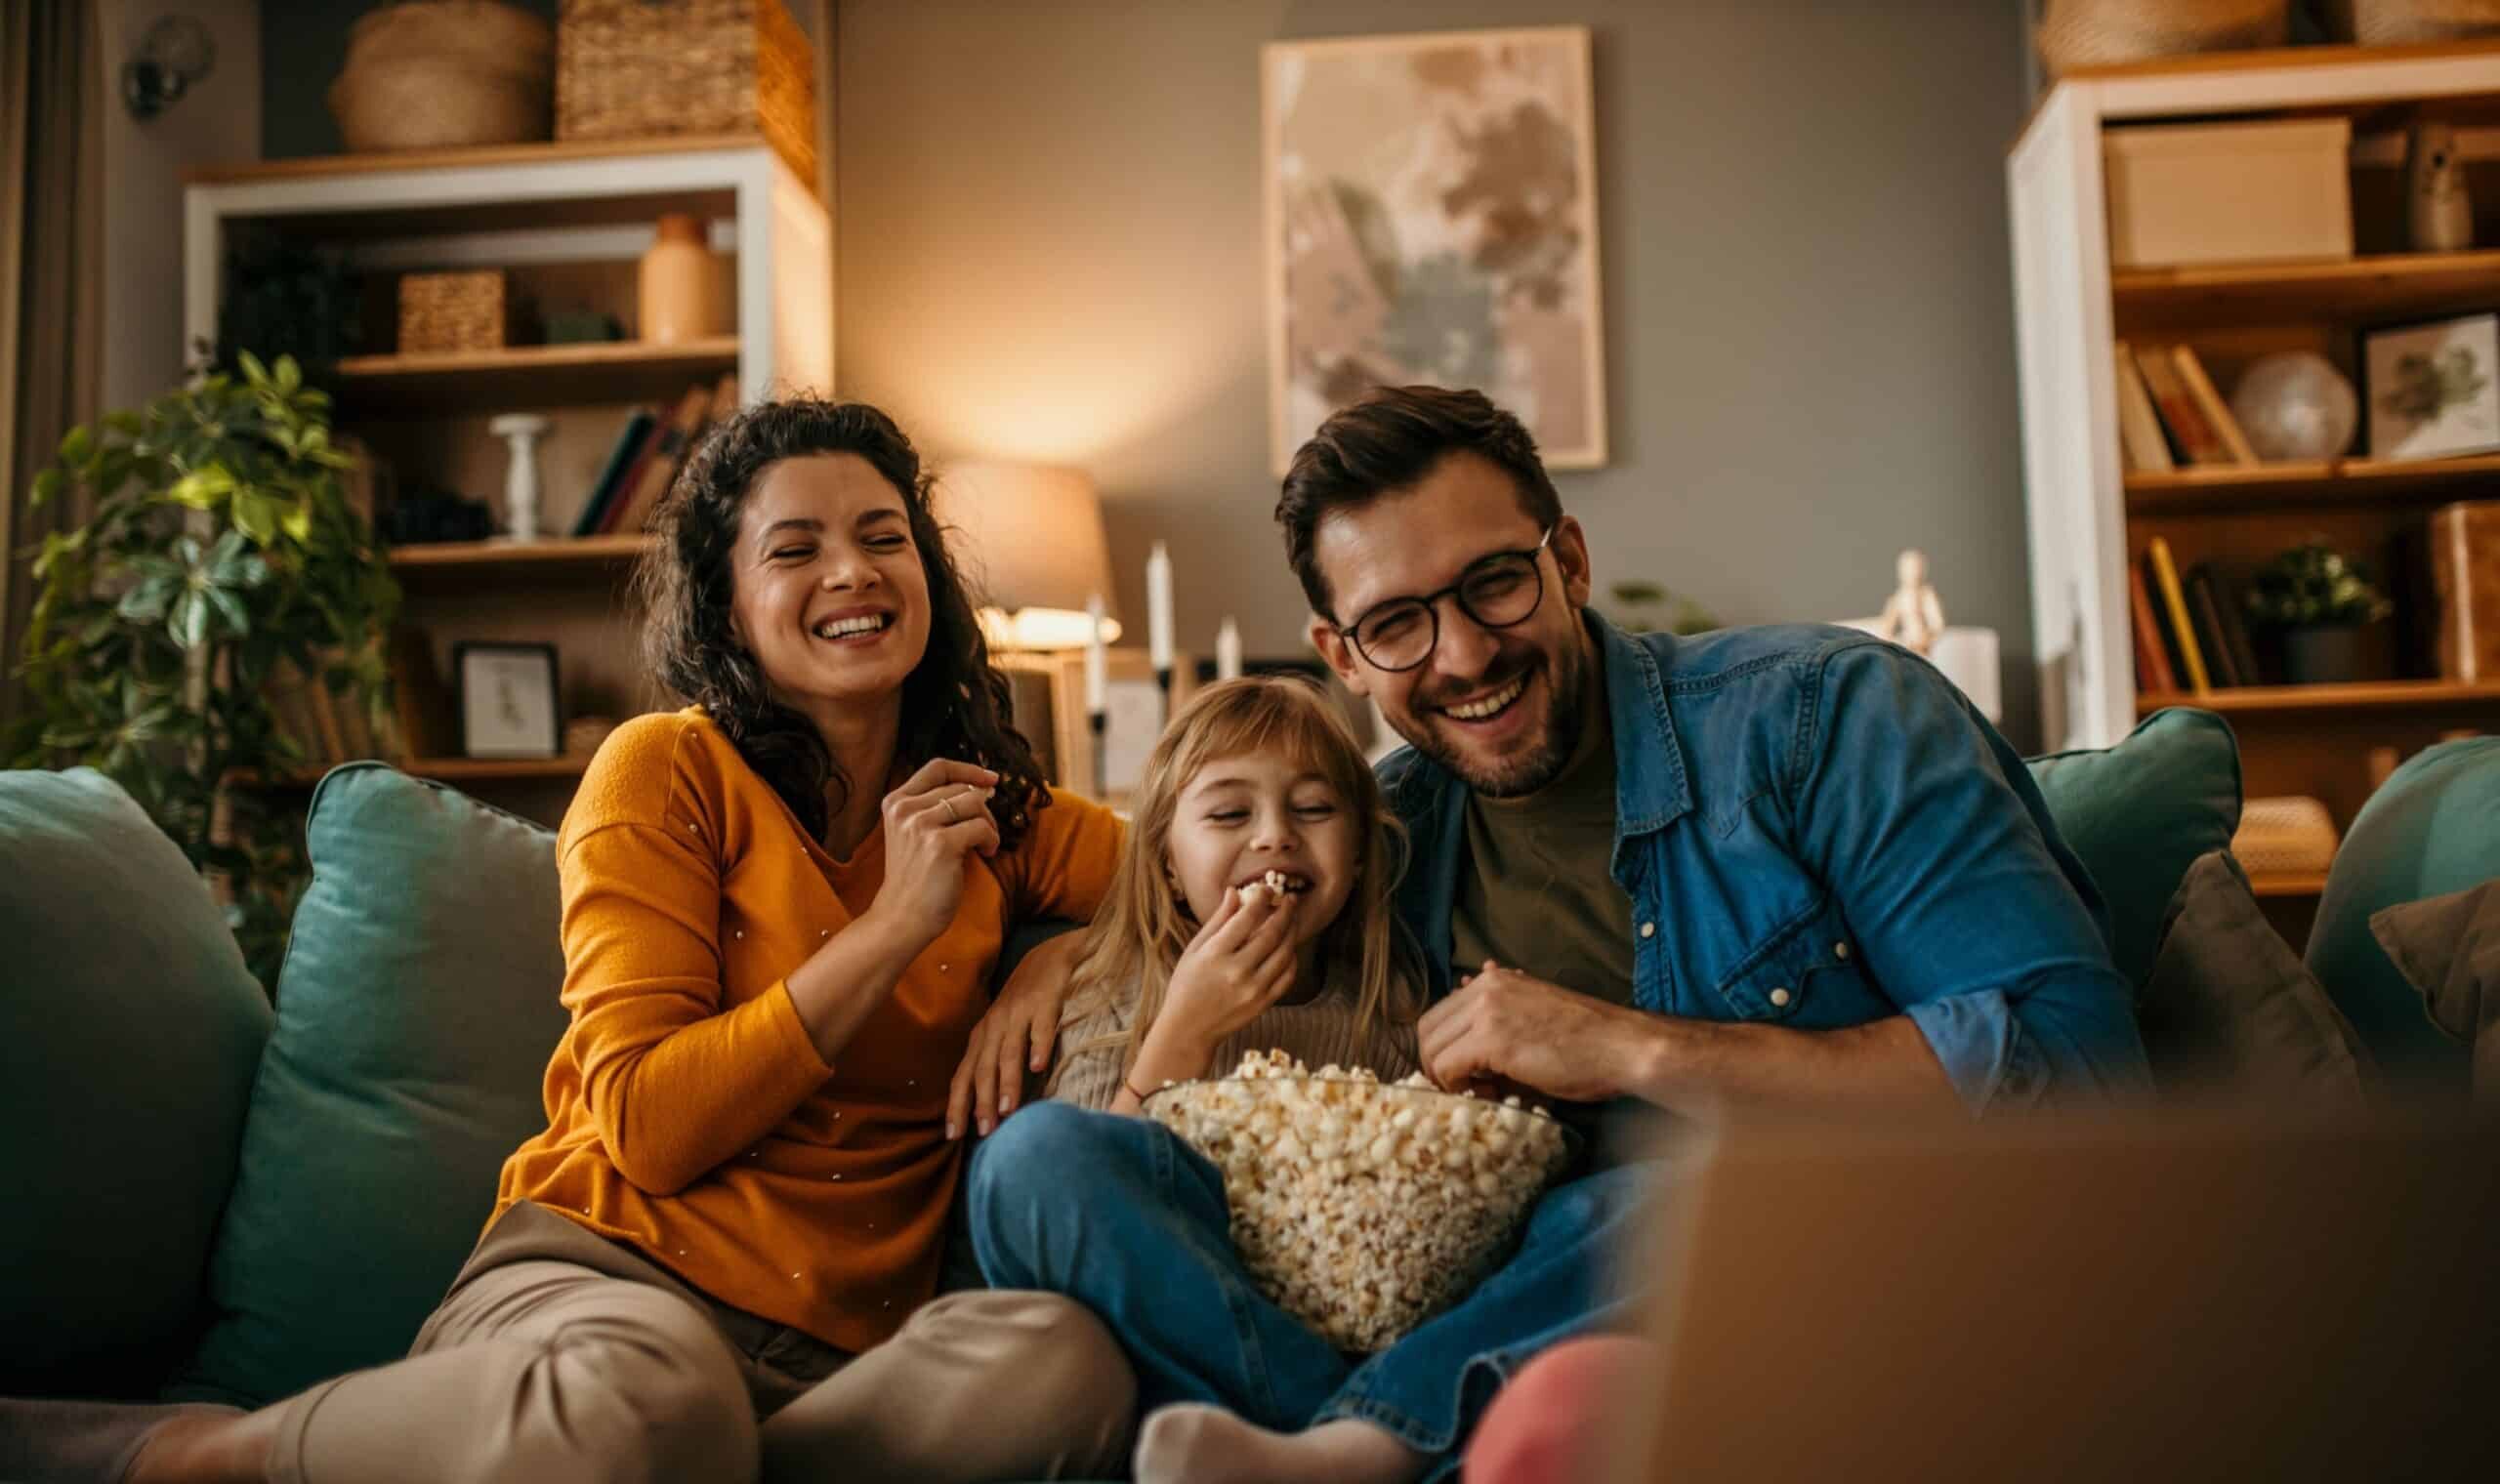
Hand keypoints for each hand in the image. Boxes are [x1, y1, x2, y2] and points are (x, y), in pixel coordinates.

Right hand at [865, 759, 999, 949]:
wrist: (902, 917)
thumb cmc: (916, 878)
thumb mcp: (914, 833)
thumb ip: (937, 807)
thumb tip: (985, 786)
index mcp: (895, 801)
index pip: (937, 767)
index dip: (969, 769)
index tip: (991, 779)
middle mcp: (904, 809)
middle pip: (962, 788)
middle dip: (984, 808)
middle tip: (986, 833)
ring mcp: (920, 825)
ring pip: (975, 803)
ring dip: (990, 824)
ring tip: (985, 845)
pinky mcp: (939, 844)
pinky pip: (982, 827)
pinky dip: (992, 840)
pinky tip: (986, 854)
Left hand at [948, 929, 1083, 1139]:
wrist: (1050, 956)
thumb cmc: (1023, 1002)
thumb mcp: (1002, 1032)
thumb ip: (994, 1064)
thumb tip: (987, 1109)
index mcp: (982, 1037)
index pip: (963, 1076)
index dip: (957, 1105)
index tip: (953, 1136)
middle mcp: (995, 1026)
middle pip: (983, 1068)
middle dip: (982, 1101)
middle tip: (986, 1131)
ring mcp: (1018, 1013)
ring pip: (1008, 1052)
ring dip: (1007, 1081)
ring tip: (1009, 1110)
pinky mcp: (1044, 1002)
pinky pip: (1040, 1026)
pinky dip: (1038, 1046)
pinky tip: (1039, 1067)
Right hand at [1151, 886, 1297, 1057]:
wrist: (1188, 1029)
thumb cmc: (1186, 985)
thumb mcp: (1194, 949)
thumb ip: (1218, 920)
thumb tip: (1235, 891)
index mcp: (1215, 954)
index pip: (1246, 917)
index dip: (1261, 898)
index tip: (1267, 889)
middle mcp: (1237, 971)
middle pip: (1272, 933)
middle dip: (1285, 911)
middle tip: (1290, 900)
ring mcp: (1253, 989)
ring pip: (1285, 953)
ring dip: (1292, 932)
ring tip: (1292, 920)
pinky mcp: (1263, 1003)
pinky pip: (1288, 976)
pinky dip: (1292, 958)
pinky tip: (1288, 948)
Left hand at [1418, 962, 1654, 1103]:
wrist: (1623, 1048)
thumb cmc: (1587, 1040)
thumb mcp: (1535, 1016)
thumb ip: (1496, 1017)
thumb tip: (1463, 1019)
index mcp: (1494, 980)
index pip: (1440, 1014)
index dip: (1444, 1049)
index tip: (1464, 1073)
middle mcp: (1485, 987)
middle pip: (1427, 1030)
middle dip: (1436, 1064)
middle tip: (1463, 1088)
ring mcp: (1487, 1011)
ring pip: (1431, 1049)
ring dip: (1446, 1079)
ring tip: (1480, 1092)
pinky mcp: (1493, 1039)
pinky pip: (1447, 1067)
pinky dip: (1457, 1088)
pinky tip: (1488, 1094)